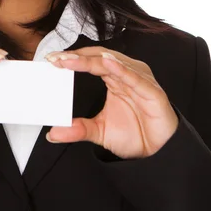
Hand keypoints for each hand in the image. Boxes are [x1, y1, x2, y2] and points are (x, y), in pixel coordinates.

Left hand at [44, 47, 178, 158]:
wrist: (159, 153)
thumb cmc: (135, 135)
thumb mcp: (100, 132)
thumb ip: (78, 129)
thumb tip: (53, 133)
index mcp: (115, 78)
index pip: (91, 61)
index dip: (72, 59)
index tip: (51, 60)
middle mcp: (127, 74)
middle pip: (99, 58)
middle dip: (77, 57)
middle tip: (56, 59)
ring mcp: (140, 81)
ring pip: (114, 64)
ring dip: (92, 60)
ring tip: (71, 59)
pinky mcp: (153, 92)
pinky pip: (135, 78)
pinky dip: (121, 69)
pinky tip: (107, 64)